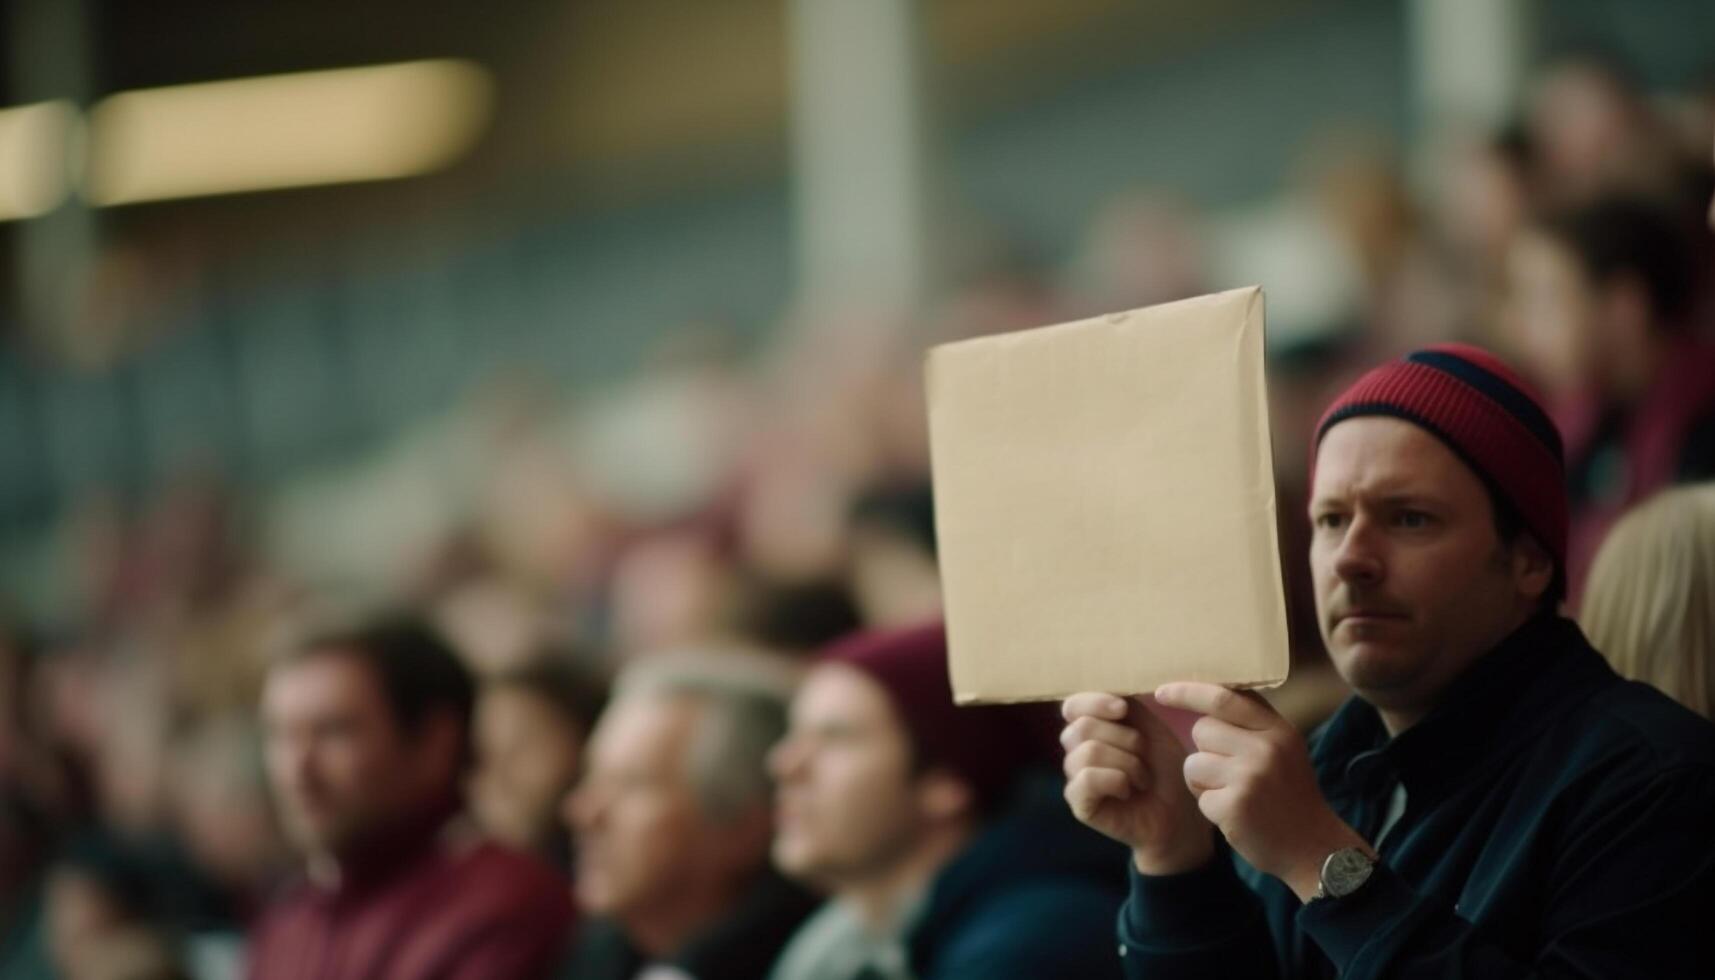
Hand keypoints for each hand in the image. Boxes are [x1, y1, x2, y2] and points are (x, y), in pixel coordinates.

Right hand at [1061, 693, 1214, 874]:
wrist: (1182, 814)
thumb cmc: (1167, 769)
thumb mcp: (1149, 727)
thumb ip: (1124, 704)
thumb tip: (1108, 689)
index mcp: (1091, 728)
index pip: (1072, 705)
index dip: (1094, 702)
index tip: (1123, 710)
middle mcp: (1076, 750)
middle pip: (1082, 727)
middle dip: (1124, 738)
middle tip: (1144, 755)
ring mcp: (1075, 777)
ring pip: (1087, 752)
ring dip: (1126, 762)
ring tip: (1142, 777)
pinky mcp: (1078, 802)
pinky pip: (1087, 778)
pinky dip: (1115, 780)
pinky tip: (1128, 790)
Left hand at [1153, 682, 1369, 901]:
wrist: (1313, 847)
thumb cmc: (1289, 795)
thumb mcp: (1283, 748)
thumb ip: (1251, 722)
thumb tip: (1204, 693)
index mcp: (1277, 729)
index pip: (1223, 698)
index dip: (1188, 692)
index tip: (1162, 692)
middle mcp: (1265, 748)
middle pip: (1202, 730)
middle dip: (1205, 751)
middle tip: (1232, 773)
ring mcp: (1250, 776)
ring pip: (1194, 764)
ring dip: (1204, 783)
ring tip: (1235, 795)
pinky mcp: (1235, 805)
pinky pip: (1199, 797)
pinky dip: (1211, 808)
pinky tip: (1237, 815)